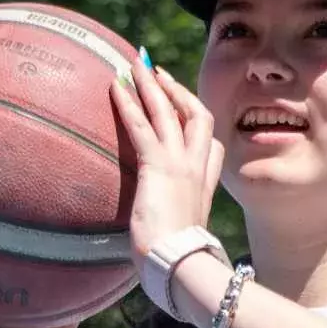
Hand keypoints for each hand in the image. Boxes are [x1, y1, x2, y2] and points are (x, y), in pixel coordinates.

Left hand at [111, 47, 224, 258]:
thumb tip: (159, 238)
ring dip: (150, 84)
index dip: (197, 121)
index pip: (211, 146)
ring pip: (169, 112)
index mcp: (206, 185)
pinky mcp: (158, 166)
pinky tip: (116, 85)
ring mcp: (181, 164)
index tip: (182, 105)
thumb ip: (175, 225)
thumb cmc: (178, 260)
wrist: (180, 264)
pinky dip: (129, 102)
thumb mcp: (181, 236)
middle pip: (196, 115)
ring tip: (134, 63)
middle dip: (176, 89)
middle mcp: (198, 168)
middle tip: (156, 70)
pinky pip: (142, 126)